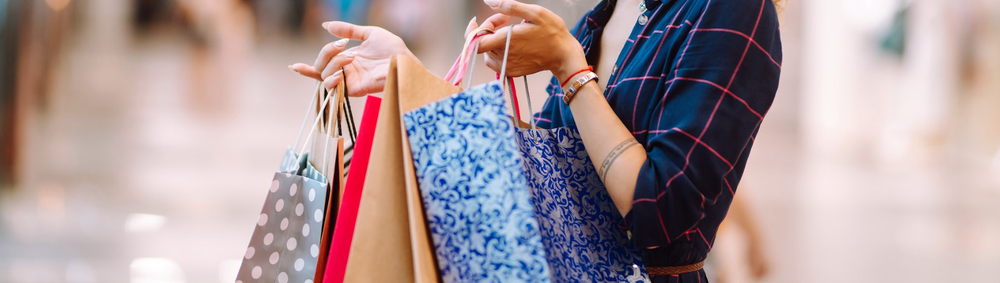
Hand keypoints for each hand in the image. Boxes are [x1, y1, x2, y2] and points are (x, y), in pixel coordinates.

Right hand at [289, 21, 416, 95]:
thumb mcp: (368, 33)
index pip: (321, 66)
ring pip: (325, 76)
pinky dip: (332, 79)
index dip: (306, 68)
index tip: (293, 66)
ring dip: (333, 63)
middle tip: (342, 45)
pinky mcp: (355, 90)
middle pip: (319, 68)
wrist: (404, 60)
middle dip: (325, 53)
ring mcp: (350, 81)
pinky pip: (335, 88)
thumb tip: (326, 25)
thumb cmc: (392, 48)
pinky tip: (340, 71)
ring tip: (350, 56)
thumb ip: (347, 30)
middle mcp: (345, 72)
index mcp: (346, 60)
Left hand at [474, 0, 587, 82]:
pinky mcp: (512, 72)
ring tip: (510, 31)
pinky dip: (498, 51)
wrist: (564, 55)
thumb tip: (489, 1)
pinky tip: (512, 44)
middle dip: (489, 28)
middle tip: (505, 19)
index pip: (475, 42)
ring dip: (494, 40)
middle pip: (482, 43)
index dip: (472, 30)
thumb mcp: (535, 12)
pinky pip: (495, 61)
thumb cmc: (552, 32)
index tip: (477, 20)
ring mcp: (507, 66)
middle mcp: (504, 56)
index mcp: (506, 41)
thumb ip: (509, 6)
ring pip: (488, 52)